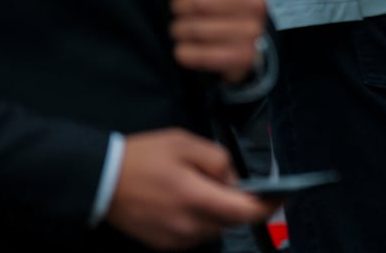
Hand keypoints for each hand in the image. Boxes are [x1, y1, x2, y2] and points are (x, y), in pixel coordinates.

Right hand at [104, 128, 272, 248]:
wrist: (99, 180)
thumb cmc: (144, 156)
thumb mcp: (185, 143)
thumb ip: (217, 160)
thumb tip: (235, 181)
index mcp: (195, 198)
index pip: (245, 212)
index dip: (270, 205)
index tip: (285, 194)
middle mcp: (189, 226)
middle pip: (232, 220)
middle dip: (239, 201)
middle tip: (227, 179)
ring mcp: (176, 239)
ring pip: (216, 227)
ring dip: (219, 210)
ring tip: (199, 185)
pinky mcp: (165, 245)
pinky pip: (197, 233)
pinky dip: (201, 218)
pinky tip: (186, 199)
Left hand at [162, 0, 267, 84]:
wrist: (239, 38)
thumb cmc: (217, 2)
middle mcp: (256, 1)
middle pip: (199, 1)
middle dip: (180, 6)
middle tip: (180, 10)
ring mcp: (253, 29)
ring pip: (196, 29)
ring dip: (180, 30)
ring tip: (182, 28)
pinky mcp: (244, 55)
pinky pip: (202, 55)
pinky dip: (186, 52)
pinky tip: (185, 48)